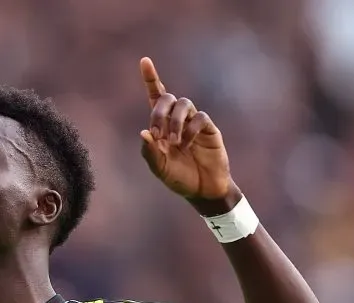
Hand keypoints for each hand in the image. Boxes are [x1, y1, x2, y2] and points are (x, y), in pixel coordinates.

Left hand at [138, 58, 231, 200]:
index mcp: (162, 125)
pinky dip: (190, 129)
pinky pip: (200, 117)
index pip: (156, 96)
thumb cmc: (179, 178)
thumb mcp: (160, 168)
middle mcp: (177, 119)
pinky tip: (187, 144)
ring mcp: (194, 121)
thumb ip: (150, 152)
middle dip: (159, 112)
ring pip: (184, 103)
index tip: (144, 61)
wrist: (203, 190)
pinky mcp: (209, 128)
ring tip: (173, 142)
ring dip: (175, 122)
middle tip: (157, 133)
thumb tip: (144, 132)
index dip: (151, 78)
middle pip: (167, 98)